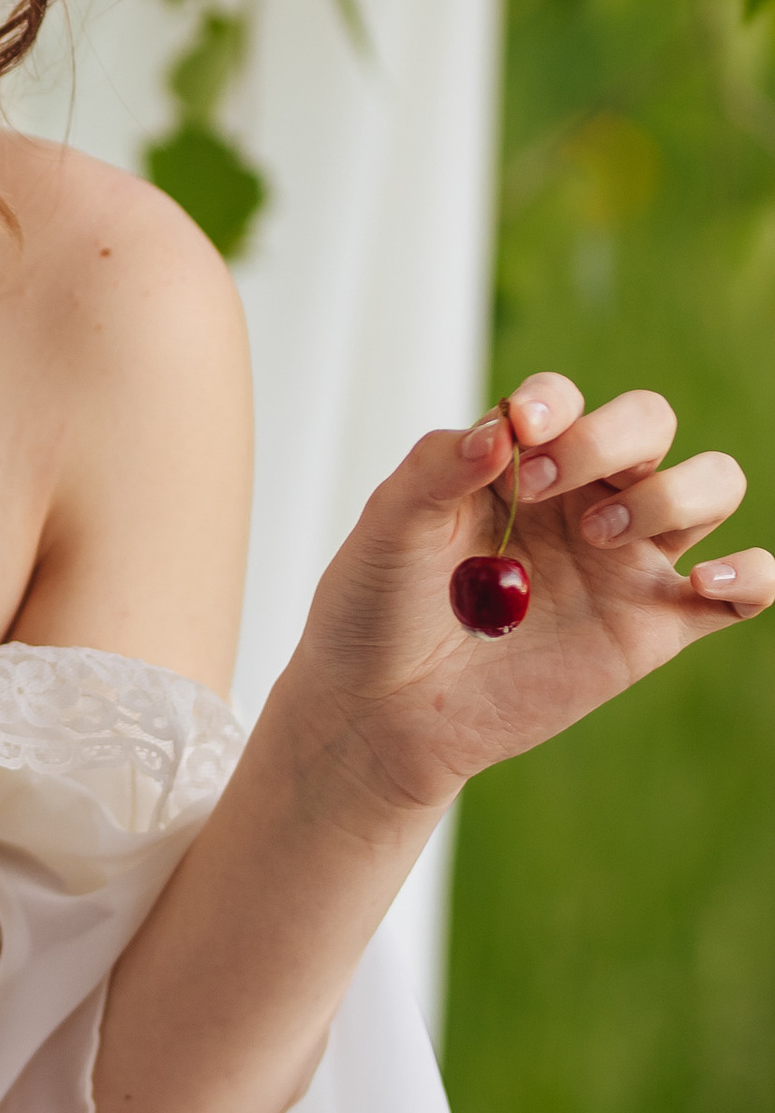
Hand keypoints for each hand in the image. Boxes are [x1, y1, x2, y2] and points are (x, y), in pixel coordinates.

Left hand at [274, 371, 773, 831]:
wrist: (381, 712)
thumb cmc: (375, 608)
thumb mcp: (388, 524)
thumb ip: (438, 465)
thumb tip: (502, 429)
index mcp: (519, 465)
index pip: (564, 401)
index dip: (554, 403)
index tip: (520, 437)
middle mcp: (582, 500)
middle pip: (650, 424)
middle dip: (610, 437)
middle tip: (542, 491)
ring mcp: (623, 561)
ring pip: (710, 485)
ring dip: (673, 492)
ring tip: (600, 536)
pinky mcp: (652, 628)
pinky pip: (741, 592)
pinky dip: (754, 574)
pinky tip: (708, 580)